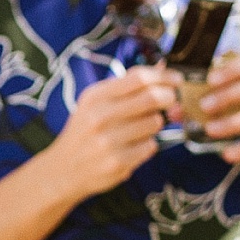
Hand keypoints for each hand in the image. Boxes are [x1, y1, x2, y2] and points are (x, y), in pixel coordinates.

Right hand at [40, 68, 179, 199]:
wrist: (63, 170)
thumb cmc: (84, 133)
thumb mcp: (94, 103)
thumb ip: (125, 87)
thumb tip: (160, 70)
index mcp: (95, 97)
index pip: (139, 78)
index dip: (164, 76)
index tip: (176, 79)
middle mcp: (100, 116)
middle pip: (152, 98)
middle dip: (168, 97)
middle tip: (170, 100)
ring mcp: (109, 141)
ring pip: (155, 122)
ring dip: (156, 123)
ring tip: (141, 128)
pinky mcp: (119, 162)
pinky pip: (151, 146)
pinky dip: (147, 145)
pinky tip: (132, 147)